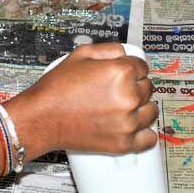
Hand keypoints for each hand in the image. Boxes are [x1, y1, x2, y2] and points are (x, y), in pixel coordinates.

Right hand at [10, 43, 157, 155]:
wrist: (42, 118)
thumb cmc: (57, 88)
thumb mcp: (79, 54)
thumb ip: (108, 49)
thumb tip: (125, 54)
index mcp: (121, 72)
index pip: (142, 67)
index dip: (131, 68)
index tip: (122, 74)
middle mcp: (129, 97)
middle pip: (148, 88)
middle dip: (135, 86)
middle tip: (115, 90)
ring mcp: (128, 122)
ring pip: (151, 111)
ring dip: (140, 108)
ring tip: (121, 107)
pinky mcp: (124, 143)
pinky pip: (149, 139)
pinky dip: (143, 134)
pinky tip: (132, 127)